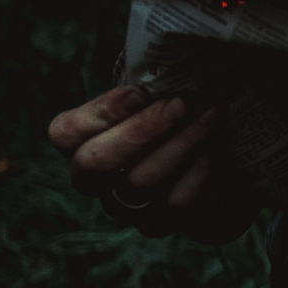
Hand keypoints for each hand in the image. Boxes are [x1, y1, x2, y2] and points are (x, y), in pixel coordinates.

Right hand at [46, 86, 232, 238]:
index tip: (142, 91)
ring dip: (180, 144)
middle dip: (141, 130)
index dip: (102, 112)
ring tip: (211, 116)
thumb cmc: (179, 114)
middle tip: (182, 103)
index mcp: (81, 142)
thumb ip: (152, 80)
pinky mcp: (158, 224)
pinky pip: (172, 204)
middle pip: (96, 163)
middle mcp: (94, 180)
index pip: (66, 133)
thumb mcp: (161, 91)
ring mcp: (122, 206)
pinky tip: (217, 150)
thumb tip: (167, 63)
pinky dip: (197, 173)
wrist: (222, 159)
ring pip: (138, 182)